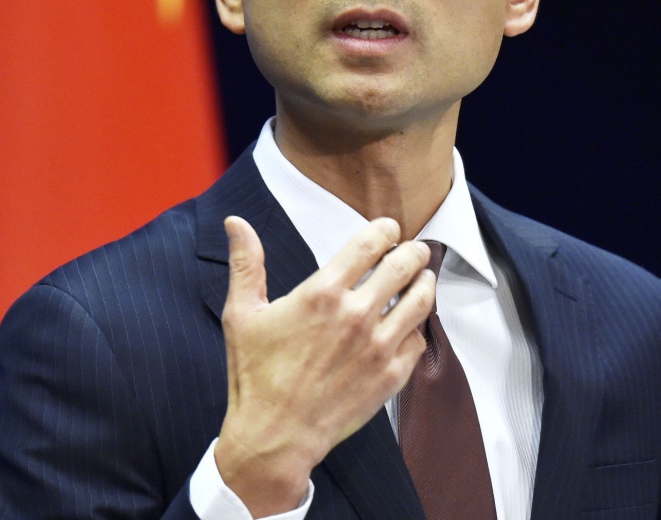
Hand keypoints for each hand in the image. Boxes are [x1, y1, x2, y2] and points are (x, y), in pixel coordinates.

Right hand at [214, 215, 434, 516]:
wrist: (274, 437)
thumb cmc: (255, 376)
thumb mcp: (241, 314)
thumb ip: (245, 263)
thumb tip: (235, 222)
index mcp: (322, 293)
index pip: (370, 244)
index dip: (385, 230)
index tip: (389, 230)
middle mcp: (356, 315)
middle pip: (404, 266)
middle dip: (413, 252)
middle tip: (415, 250)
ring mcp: (378, 347)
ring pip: (420, 301)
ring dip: (425, 284)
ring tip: (423, 279)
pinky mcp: (390, 377)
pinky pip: (418, 342)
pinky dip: (417, 329)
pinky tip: (410, 325)